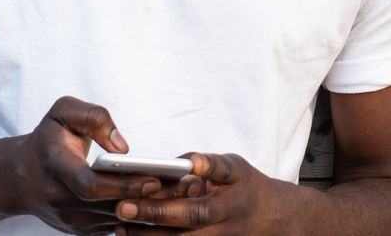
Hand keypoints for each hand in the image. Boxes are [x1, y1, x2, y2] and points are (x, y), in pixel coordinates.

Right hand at [12, 96, 173, 234]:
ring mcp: (74, 222)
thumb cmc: (49, 138)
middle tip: (189, 184)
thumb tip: (124, 147)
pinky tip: (172, 201)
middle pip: (113, 207)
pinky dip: (146, 216)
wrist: (22, 178)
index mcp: (57, 168)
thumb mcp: (63, 112)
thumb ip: (94, 117)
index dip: (123, 185)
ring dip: (156, 209)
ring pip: (121, 221)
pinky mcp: (85, 232)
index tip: (154, 178)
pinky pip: (120, 226)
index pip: (90, 186)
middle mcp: (64, 202)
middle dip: (152, 198)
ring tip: (190, 192)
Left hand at [113, 152, 293, 234]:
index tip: (189, 163)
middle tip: (125, 206)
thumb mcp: (234, 167)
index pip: (221, 173)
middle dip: (159, 212)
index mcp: (237, 185)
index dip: (207, 166)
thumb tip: (174, 164)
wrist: (268, 219)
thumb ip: (207, 165)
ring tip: (121, 228)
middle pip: (194, 215)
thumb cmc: (243, 186)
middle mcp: (230, 214)